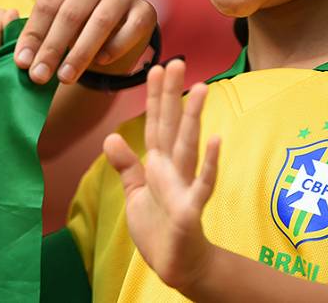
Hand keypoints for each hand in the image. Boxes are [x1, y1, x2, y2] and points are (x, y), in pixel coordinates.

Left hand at [14, 0, 156, 84]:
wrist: (114, 27)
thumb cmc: (75, 23)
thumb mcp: (53, 21)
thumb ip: (37, 35)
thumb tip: (22, 60)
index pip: (47, 5)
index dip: (33, 36)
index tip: (22, 63)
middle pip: (71, 14)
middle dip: (52, 49)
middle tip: (39, 76)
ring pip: (100, 23)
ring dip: (79, 54)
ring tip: (64, 78)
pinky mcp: (145, 10)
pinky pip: (130, 30)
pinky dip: (113, 48)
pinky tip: (99, 63)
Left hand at [103, 60, 219, 291]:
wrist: (177, 265)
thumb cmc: (158, 228)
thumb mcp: (135, 193)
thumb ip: (126, 165)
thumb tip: (111, 137)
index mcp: (158, 165)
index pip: (156, 124)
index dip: (155, 98)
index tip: (158, 68)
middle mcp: (173, 170)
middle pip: (172, 126)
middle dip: (173, 96)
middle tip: (178, 62)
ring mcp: (184, 187)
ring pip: (188, 146)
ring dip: (194, 118)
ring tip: (200, 89)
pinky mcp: (190, 209)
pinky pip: (202, 183)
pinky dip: (209, 162)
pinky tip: (216, 138)